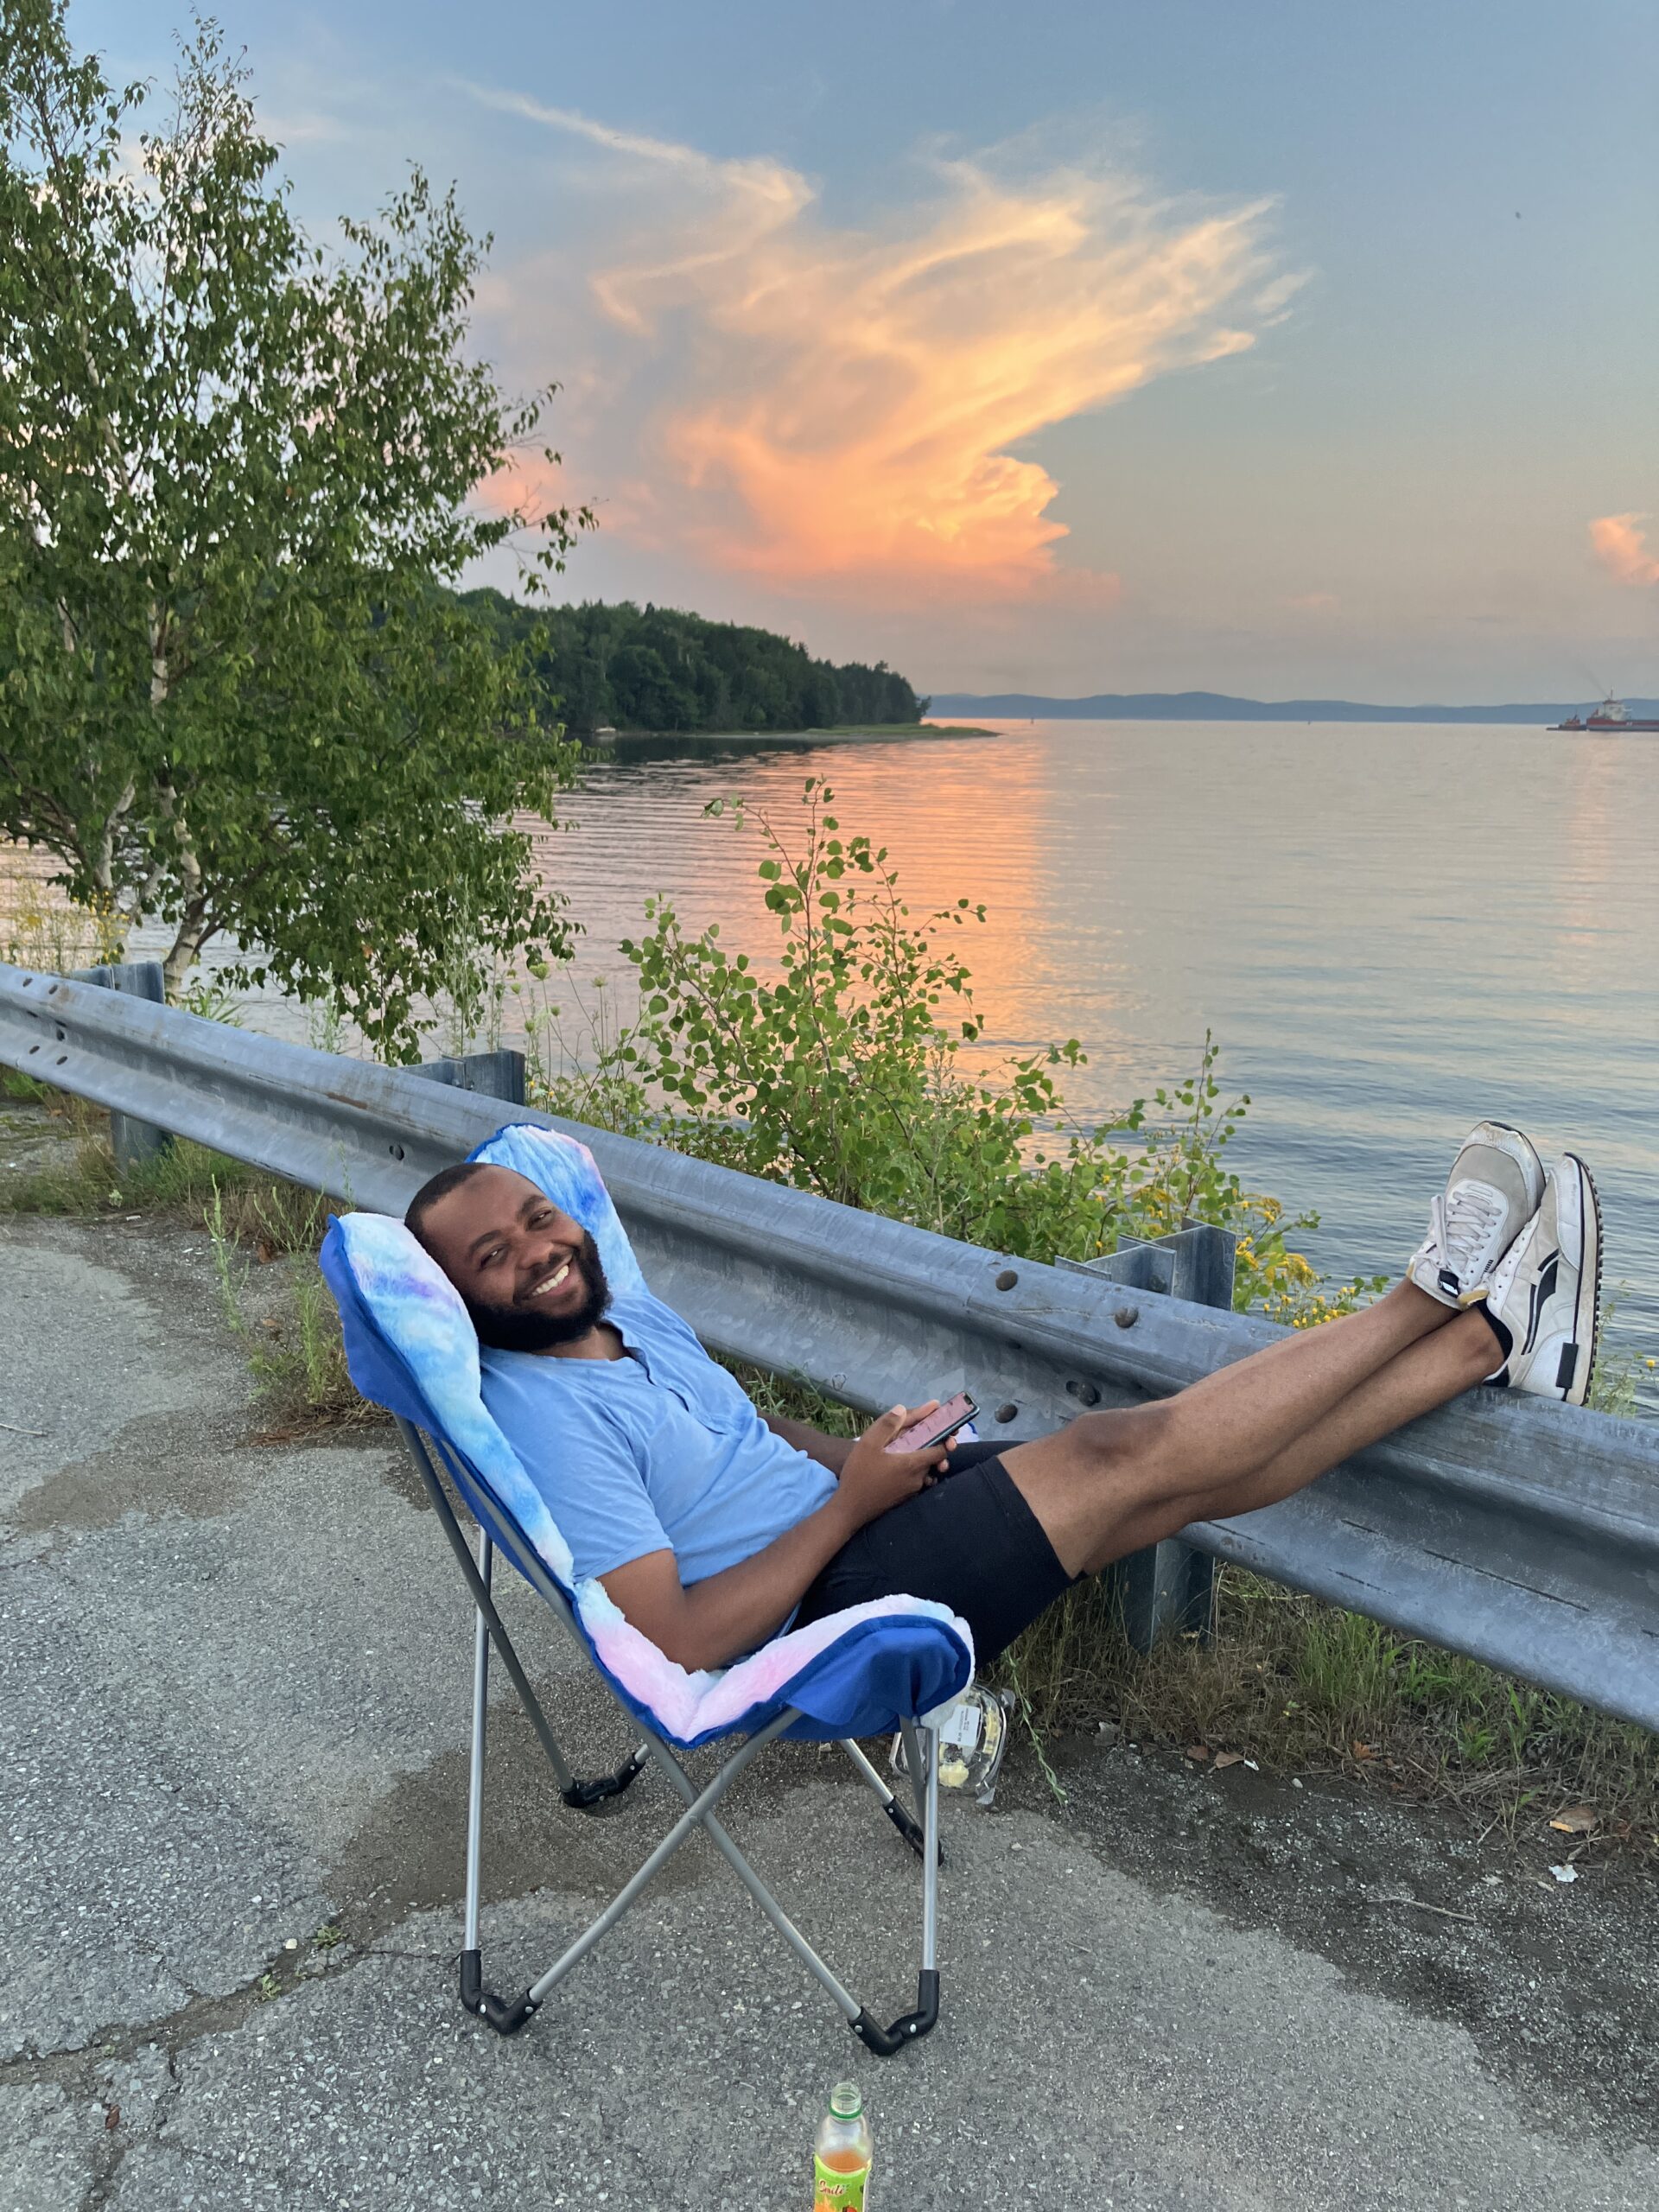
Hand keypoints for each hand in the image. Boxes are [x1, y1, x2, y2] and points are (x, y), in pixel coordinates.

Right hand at [835, 1404, 957, 1532]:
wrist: (850, 1509)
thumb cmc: (859, 1475)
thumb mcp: (868, 1444)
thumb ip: (887, 1425)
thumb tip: (902, 1409)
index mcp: (913, 1464)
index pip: (941, 1451)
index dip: (945, 1438)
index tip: (943, 1429)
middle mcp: (918, 1479)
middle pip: (934, 1460)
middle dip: (935, 1447)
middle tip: (927, 1436)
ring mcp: (912, 1491)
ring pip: (926, 1471)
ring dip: (925, 1461)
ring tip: (914, 1450)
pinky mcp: (905, 1499)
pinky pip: (917, 1481)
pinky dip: (916, 1472)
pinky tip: (902, 1467)